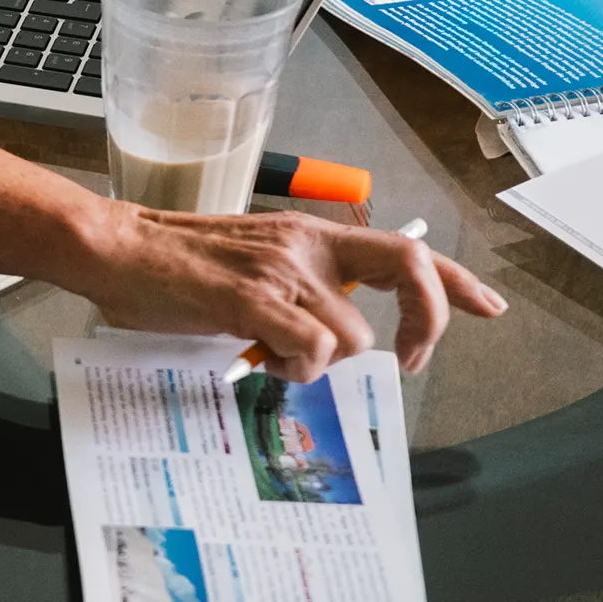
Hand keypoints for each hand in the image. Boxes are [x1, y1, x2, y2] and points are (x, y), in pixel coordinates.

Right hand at [72, 202, 505, 381]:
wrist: (115, 248)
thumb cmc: (170, 265)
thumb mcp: (250, 265)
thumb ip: (295, 291)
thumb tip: (326, 341)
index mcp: (308, 234)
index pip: (404, 248)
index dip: (453, 281)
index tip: (488, 306)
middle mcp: (306, 244)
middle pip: (408, 268)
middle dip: (427, 321)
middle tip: (412, 361)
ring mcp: (282, 268)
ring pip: (350, 333)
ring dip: (321, 362)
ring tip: (273, 355)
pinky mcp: (252, 297)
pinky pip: (310, 347)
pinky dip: (295, 367)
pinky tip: (262, 358)